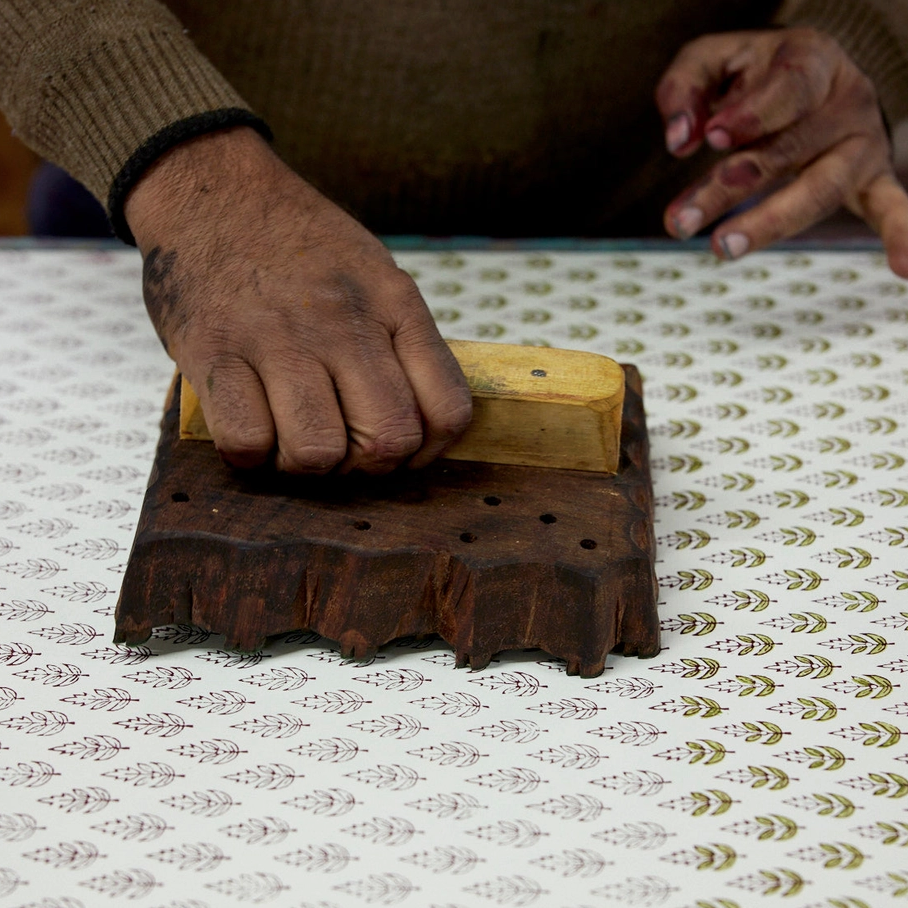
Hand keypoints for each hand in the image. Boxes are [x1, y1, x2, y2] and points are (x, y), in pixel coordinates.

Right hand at [124, 127, 471, 473]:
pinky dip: (250, 452)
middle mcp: (343, 323)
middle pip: (388, 441)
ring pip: (317, 453)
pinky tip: (251, 425)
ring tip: (292, 434)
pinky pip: (246, 441)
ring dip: (307, 464)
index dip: (429, 451)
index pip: (448, 410)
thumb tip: (422, 425)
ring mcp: (277, 338)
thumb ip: (403, 340)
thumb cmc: (301, 246)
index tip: (403, 449)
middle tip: (344, 445)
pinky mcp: (213, 352)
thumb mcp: (375, 273)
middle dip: (368, 465)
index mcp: (393, 304)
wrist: (212, 188)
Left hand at [656, 28, 907, 276]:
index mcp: (811, 62)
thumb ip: (685, 87)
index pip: (788, 89)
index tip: (713, 137)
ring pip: (818, 191)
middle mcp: (845, 103)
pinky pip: (890, 208)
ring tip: (721, 248)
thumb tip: (678, 140)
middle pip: (786, 152)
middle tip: (681, 221)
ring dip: (768, 223)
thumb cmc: (754, 73)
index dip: (751, 114)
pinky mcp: (870, 181)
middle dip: (727, 188)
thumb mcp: (713, 60)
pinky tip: (904, 267)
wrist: (808, 75)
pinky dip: (901, 235)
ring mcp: (860, 146)